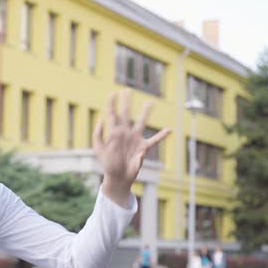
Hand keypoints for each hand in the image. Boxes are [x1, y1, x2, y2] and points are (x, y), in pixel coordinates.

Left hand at [92, 89, 170, 206]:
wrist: (118, 177)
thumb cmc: (107, 164)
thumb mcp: (98, 149)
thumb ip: (98, 135)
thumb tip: (101, 120)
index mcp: (114, 133)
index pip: (112, 115)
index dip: (111, 104)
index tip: (112, 93)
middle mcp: (125, 133)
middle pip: (126, 114)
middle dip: (126, 102)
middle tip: (127, 90)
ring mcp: (134, 140)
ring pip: (141, 123)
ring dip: (146, 113)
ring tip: (150, 102)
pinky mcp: (143, 149)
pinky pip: (154, 141)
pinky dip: (162, 136)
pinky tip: (169, 130)